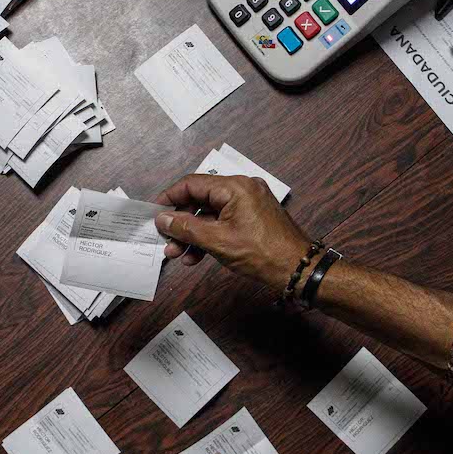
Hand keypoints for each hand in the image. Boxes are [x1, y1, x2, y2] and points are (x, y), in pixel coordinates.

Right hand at [154, 174, 311, 288]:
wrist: (297, 270)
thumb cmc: (265, 253)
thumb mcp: (218, 241)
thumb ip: (187, 228)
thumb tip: (164, 219)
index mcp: (235, 187)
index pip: (192, 184)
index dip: (170, 198)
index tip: (155, 213)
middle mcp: (242, 190)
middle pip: (200, 200)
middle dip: (181, 223)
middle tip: (167, 240)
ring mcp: (248, 204)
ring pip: (210, 214)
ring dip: (193, 234)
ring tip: (179, 254)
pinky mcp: (252, 219)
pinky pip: (223, 222)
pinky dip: (209, 237)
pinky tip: (197, 256)